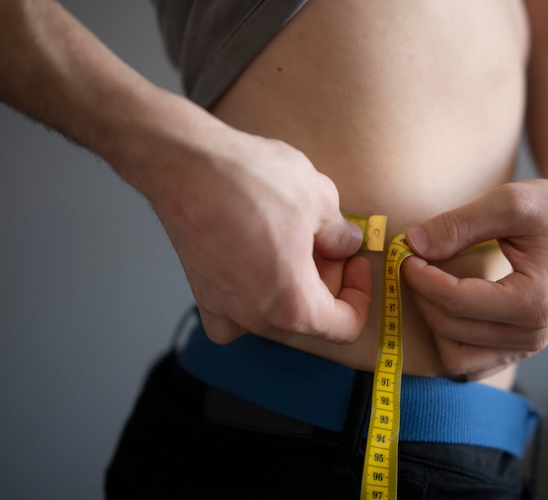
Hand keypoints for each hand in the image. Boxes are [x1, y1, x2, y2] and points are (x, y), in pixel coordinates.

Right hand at [147, 128, 371, 344]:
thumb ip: (341, 235)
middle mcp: (256, 317)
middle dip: (328, 281)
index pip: (344, 325)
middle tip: (328, 238)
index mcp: (293, 306)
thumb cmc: (250, 181)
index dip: (360, 294)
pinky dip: (251, 298)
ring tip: (293, 242)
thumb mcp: (320, 201)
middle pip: (310, 317)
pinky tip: (256, 266)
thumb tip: (345, 245)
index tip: (355, 262)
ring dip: (293, 284)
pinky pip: (233, 314)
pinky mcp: (201, 290)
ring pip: (275, 313)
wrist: (186, 163)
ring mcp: (223, 307)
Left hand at [402, 179, 547, 378]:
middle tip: (414, 261)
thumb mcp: (509, 203)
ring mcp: (529, 347)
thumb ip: (458, 224)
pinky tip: (448, 305)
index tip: (406, 253)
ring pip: (456, 356)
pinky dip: (450, 340)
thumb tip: (413, 243)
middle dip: (422, 295)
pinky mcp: (521, 349)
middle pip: (450, 328)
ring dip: (434, 322)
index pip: (454, 301)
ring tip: (431, 284)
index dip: (420, 278)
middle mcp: (533, 334)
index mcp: (534, 301)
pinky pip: (471, 364)